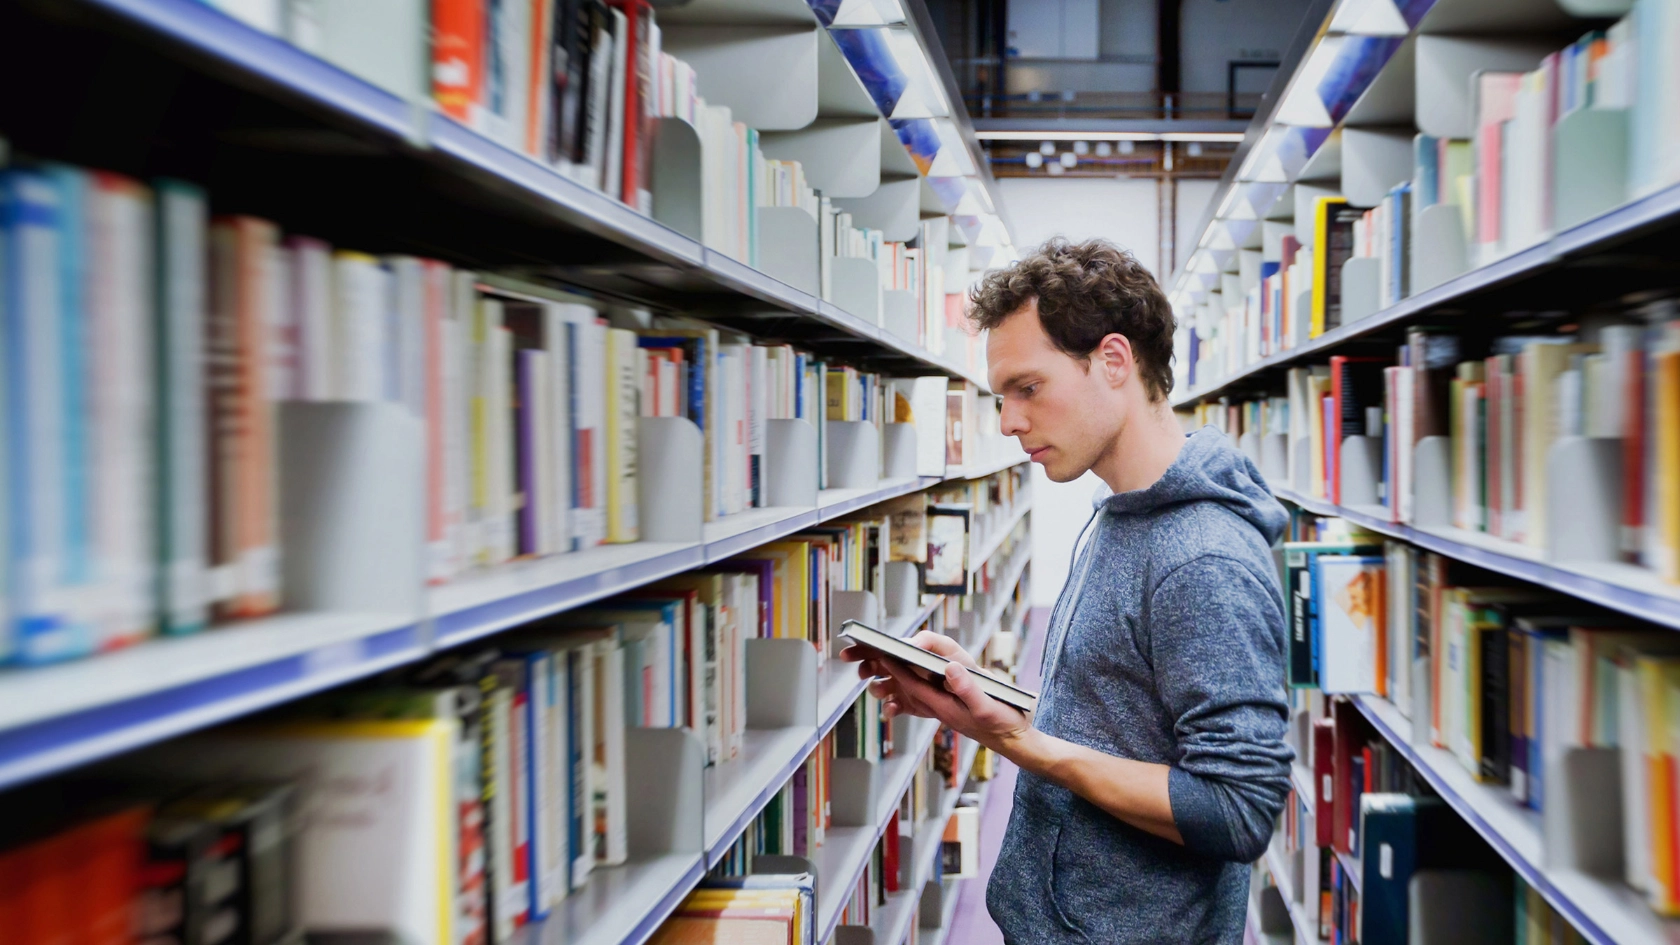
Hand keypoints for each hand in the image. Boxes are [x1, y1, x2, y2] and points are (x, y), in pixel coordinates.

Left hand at [840, 631, 1032, 750]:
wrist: (1013, 741)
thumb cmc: (1002, 724)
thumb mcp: (988, 705)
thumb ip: (968, 689)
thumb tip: (949, 668)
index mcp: (945, 707)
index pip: (915, 687)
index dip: (899, 670)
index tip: (883, 654)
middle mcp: (940, 708)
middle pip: (909, 690)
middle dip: (890, 674)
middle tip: (872, 657)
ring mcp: (945, 709)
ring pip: (915, 694)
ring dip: (899, 680)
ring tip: (882, 665)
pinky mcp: (952, 709)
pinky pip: (927, 698)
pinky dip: (915, 687)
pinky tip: (911, 679)